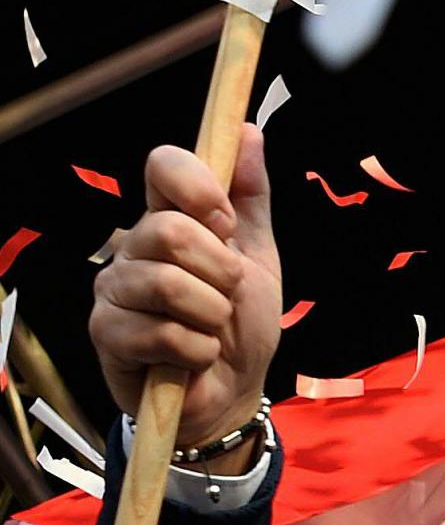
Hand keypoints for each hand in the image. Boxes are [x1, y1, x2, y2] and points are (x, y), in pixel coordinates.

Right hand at [89, 128, 281, 449]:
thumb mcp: (258, 257)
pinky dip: (198, 351)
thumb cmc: (239, 324)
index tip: (225, 221)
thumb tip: (248, 131)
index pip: (161, 165)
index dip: (197, 185)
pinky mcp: (106, 334)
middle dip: (219, 270)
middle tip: (227, 294)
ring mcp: (113, 290)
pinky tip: (194, 357)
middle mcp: (132, 247)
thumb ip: (251, 198)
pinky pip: (164, 333)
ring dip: (211, 314)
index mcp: (168, 220)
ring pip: (167, 284)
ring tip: (211, 329)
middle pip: (167, 230)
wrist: (233, 392)